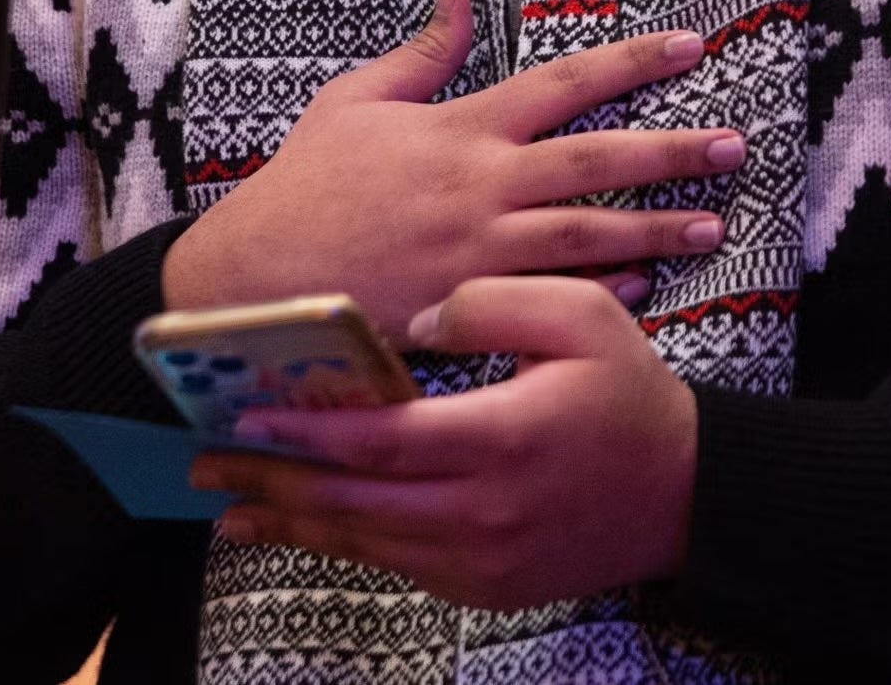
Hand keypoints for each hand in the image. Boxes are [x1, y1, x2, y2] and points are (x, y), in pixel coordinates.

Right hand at [161, 0, 742, 340]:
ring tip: (714, 226)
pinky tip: (645, 287)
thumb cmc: (305, 185)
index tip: (691, 45)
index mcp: (463, 127)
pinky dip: (601, 291)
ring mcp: (482, 251)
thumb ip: (423, 52)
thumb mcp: (356, 99)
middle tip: (734, 147)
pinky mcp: (472, 306)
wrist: (260, 276)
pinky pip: (552, 297)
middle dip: (671, 152)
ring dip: (655, 229)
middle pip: (596, 161)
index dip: (633, 60)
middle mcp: (483, 184)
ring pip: (588, 235)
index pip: (565, 81)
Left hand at [189, 276, 698, 610]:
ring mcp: (481, 562)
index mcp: (499, 441)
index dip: (307, 429)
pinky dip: (340, 545)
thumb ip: (490, 303)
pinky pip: (394, 565)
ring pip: (363, 544)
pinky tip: (300, 526)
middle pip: (351, 504)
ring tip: (228, 502)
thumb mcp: (580, 315)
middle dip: (271, 481)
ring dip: (291, 522)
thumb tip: (408, 325)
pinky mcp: (483, 587)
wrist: (686, 494)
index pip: (379, 440)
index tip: (247, 411)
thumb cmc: (628, 393)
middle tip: (205, 461)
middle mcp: (481, 514)